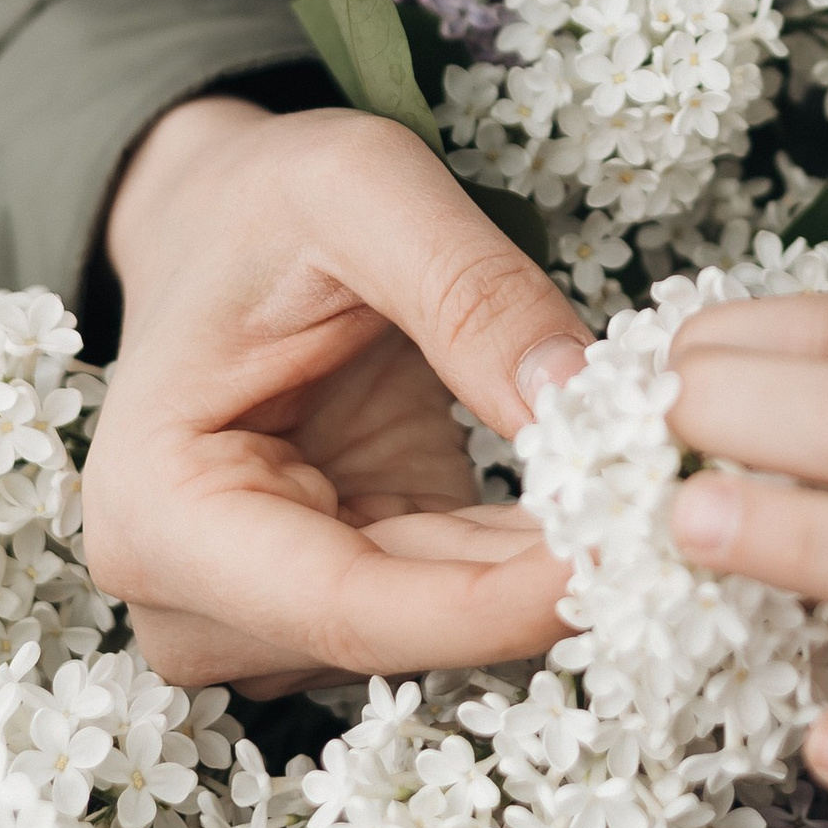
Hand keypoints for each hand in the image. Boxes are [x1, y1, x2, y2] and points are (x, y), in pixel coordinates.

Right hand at [83, 94, 587, 694]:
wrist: (218, 216)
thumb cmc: (263, 198)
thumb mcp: (364, 190)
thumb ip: (469, 289)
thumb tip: (579, 400)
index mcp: (158, 510)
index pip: (347, 607)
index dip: (492, 606)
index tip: (619, 557)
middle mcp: (189, 594)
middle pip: (396, 637)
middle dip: (537, 584)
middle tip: (669, 510)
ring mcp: (261, 609)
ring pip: (437, 634)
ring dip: (541, 571)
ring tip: (639, 484)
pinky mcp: (339, 589)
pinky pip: (453, 603)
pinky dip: (531, 557)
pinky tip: (602, 496)